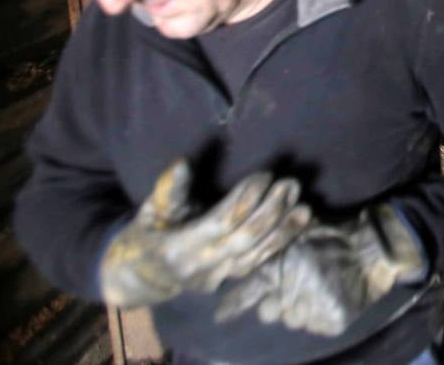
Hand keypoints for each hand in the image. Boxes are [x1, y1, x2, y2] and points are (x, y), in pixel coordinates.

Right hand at [100, 158, 311, 307]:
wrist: (139, 278)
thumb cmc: (144, 235)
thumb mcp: (148, 212)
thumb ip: (167, 190)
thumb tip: (182, 163)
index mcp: (178, 249)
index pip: (222, 222)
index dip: (245, 198)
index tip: (264, 175)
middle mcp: (201, 267)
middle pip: (245, 239)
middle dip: (271, 211)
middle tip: (290, 184)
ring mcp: (216, 277)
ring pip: (256, 255)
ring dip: (283, 230)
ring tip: (304, 207)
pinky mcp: (228, 280)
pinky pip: (258, 263)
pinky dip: (280, 244)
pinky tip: (298, 226)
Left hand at [214, 203, 426, 336]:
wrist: (374, 249)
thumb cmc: (332, 234)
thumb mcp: (296, 233)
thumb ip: (273, 247)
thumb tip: (242, 255)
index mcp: (280, 270)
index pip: (247, 294)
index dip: (232, 306)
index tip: (220, 317)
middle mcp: (291, 294)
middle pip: (268, 313)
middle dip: (275, 303)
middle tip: (292, 289)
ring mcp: (312, 311)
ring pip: (292, 321)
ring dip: (299, 310)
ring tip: (315, 291)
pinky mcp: (331, 323)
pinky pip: (315, 326)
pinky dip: (320, 316)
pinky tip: (330, 298)